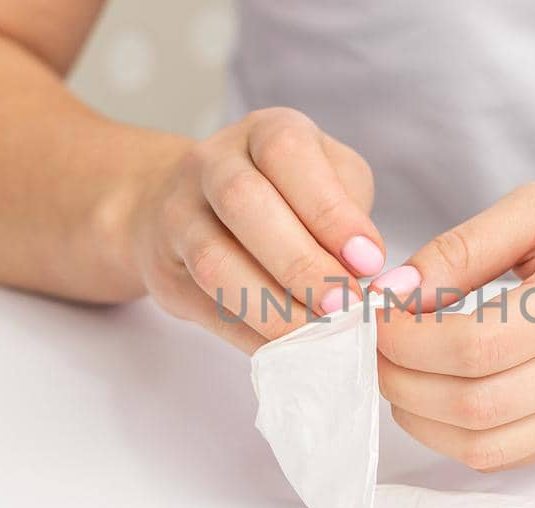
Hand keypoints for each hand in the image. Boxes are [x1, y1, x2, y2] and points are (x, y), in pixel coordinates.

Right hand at [125, 107, 384, 351]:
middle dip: (301, 263)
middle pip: (245, 204)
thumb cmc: (285, 193)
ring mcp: (178, 213)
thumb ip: (348, 211)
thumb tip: (365, 272)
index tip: (369, 261)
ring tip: (320, 336)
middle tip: (345, 307)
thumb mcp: (328, 179)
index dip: (330, 210)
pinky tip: (291, 350)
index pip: (288, 156)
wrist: (188, 204)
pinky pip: (205, 305)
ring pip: (214, 260)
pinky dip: (251, 332)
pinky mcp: (165, 269)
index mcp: (265, 131)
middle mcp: (213, 162)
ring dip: (271, 306)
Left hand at [370, 171, 534, 470]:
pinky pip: (508, 455)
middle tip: (374, 348)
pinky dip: (454, 435)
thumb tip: (397, 292)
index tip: (378, 315)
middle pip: (477, 404)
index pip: (480, 345)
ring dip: (421, 418)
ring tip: (399, 373)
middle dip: (402, 381)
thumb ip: (464, 247)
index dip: (410, 340)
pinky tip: (436, 395)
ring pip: (487, 445)